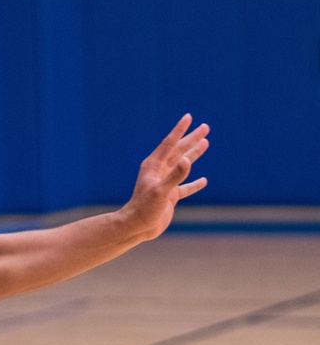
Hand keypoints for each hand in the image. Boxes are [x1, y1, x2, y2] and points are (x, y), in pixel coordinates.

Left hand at [122, 114, 208, 240]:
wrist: (137, 227)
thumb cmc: (145, 208)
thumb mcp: (161, 191)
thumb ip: (175, 176)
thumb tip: (188, 159)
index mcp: (153, 166)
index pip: (169, 143)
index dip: (179, 130)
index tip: (189, 117)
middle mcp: (159, 172)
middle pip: (178, 150)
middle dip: (192, 139)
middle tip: (206, 128)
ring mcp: (165, 183)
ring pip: (182, 165)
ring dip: (194, 154)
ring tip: (206, 143)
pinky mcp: (169, 196)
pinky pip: (184, 187)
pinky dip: (194, 183)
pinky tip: (203, 180)